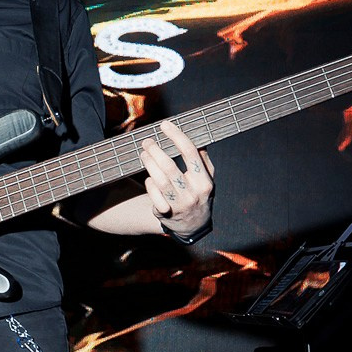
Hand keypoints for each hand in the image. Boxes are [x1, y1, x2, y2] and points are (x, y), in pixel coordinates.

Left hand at [141, 120, 214, 236]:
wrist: (193, 226)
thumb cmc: (198, 194)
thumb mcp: (208, 179)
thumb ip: (203, 160)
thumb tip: (197, 137)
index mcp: (204, 181)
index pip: (190, 153)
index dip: (176, 136)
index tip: (164, 125)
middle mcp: (192, 193)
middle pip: (169, 166)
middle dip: (155, 150)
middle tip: (147, 141)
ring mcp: (178, 204)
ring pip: (158, 179)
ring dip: (148, 163)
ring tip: (144, 153)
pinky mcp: (165, 211)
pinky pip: (152, 192)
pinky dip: (149, 182)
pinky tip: (150, 177)